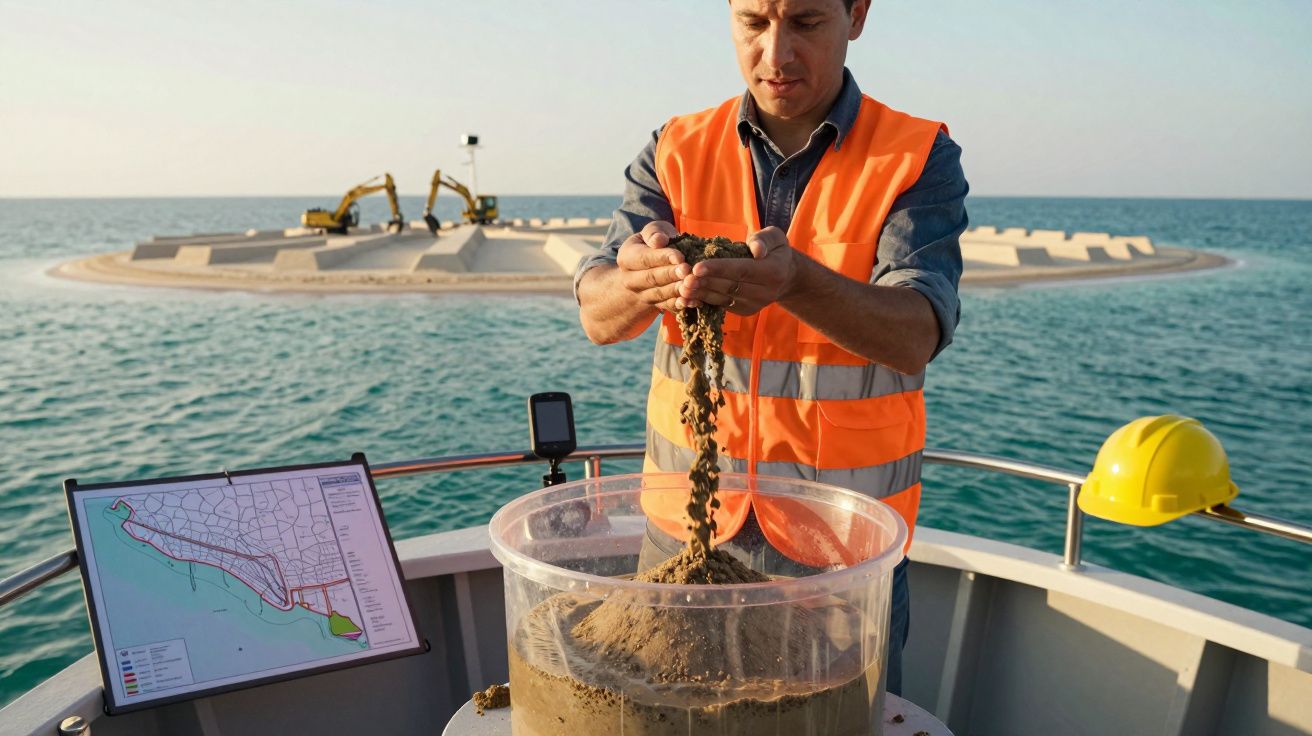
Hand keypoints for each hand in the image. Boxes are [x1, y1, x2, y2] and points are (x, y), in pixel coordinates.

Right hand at [615, 221, 688, 311]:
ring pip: (660, 294)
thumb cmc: (654, 243)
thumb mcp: (651, 232)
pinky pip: (668, 306)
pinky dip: (681, 304)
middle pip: (651, 278)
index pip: (644, 259)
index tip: (679, 256)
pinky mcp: (656, 304)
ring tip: (692, 284)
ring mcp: (642, 294)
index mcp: (626, 258)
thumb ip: (653, 232)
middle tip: (687, 270)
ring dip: (676, 290)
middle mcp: (630, 279)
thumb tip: (659, 240)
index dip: (662, 258)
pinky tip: (694, 300)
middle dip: (670, 275)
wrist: (648, 267)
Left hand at [678, 226, 797, 313]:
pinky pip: (721, 304)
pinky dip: (704, 299)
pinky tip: (688, 294)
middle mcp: (764, 292)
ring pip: (722, 298)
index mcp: (773, 272)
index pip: (741, 270)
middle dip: (704, 282)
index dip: (719, 269)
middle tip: (682, 276)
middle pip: (729, 286)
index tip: (697, 267)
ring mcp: (754, 304)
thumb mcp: (776, 238)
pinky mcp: (744, 310)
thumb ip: (765, 240)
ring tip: (681, 286)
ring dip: (700, 293)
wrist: (785, 277)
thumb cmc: (775, 251)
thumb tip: (756, 250)